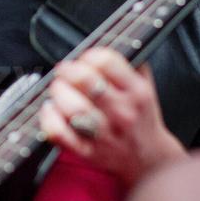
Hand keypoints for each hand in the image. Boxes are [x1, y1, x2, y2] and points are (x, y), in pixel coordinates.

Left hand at [37, 47, 187, 188]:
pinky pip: (61, 134)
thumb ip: (131, 64)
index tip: (83, 59)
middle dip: (68, 70)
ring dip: (59, 92)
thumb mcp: (147, 87)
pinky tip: (50, 109)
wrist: (149, 159)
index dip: (88, 55)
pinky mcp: (89, 151)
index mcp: (137, 92)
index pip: (107, 61)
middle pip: (86, 81)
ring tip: (58, 89)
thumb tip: (108, 41)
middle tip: (64, 71)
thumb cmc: (142, 119)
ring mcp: (105, 134)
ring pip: (73, 107)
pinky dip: (50, 119)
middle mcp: (122, 112)